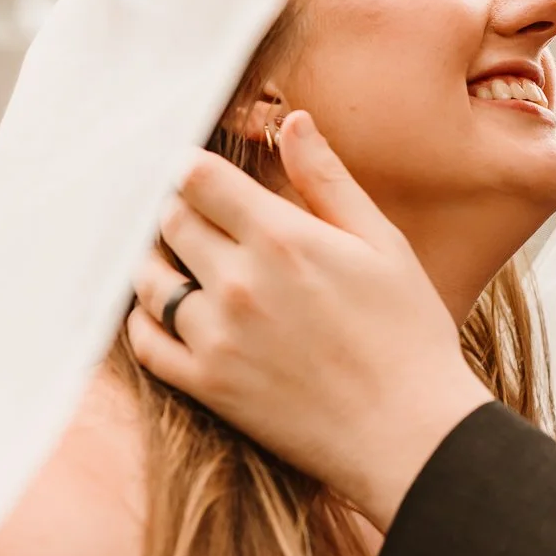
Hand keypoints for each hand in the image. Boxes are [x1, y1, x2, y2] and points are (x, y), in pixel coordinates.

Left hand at [127, 113, 491, 527]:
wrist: (410, 434)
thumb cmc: (409, 335)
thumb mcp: (382, 245)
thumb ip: (328, 181)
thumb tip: (292, 122)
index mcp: (283, 238)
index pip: (199, 178)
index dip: (192, 168)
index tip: (198, 174)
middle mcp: (239, 283)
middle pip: (170, 221)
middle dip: (178, 210)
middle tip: (192, 216)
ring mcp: (218, 337)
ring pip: (150, 279)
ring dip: (155, 262)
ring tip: (175, 260)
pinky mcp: (208, 385)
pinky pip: (146, 343)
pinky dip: (144, 321)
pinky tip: (165, 312)